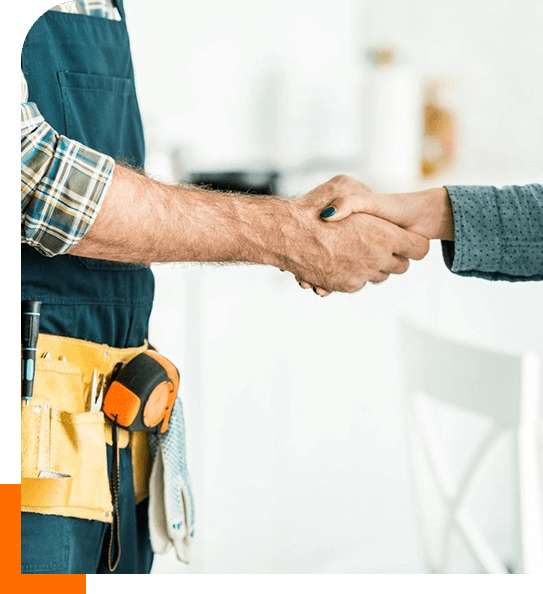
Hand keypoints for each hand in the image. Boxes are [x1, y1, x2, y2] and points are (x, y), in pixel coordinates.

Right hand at [284, 175, 429, 294]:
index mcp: (386, 235)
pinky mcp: (345, 285)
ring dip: (373, 266)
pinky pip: (359, 283)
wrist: (288, 235)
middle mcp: (377, 258)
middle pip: (401, 266)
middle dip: (394, 257)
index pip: (419, 248)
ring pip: (379, 276)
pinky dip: (353, 274)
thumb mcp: (343, 186)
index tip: (405, 238)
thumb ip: (362, 194)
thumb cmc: (314, 208)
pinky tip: (341, 260)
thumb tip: (368, 199)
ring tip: (358, 251)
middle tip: (380, 244)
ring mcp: (361, 275)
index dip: (413, 243)